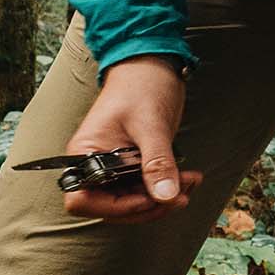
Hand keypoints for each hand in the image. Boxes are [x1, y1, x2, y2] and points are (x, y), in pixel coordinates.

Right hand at [61, 54, 200, 223]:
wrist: (152, 66)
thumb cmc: (141, 86)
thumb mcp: (150, 125)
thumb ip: (157, 161)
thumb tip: (166, 196)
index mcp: (85, 154)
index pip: (83, 201)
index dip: (114, 208)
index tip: (147, 199)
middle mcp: (95, 165)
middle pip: (112, 208)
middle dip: (148, 206)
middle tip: (181, 195)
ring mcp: (115, 167)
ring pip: (133, 201)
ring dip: (162, 200)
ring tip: (191, 184)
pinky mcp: (134, 166)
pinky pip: (146, 188)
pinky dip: (167, 189)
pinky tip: (189, 179)